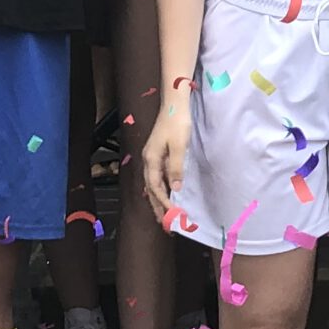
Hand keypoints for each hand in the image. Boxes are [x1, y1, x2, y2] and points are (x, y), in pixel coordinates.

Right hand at [140, 92, 192, 212]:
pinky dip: (162, 188)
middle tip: (165, 224)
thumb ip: (176, 167)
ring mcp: (152, 156)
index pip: (156, 188)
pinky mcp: (158, 152)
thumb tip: (175, 188)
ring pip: (154, 183)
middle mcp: (148, 160)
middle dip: (157, 207)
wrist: (174, 103)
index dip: (163, 203)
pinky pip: (158, 176)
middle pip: (151, 189)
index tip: (172, 216)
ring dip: (159, 199)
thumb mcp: (180, 146)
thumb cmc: (177, 122)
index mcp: (151, 160)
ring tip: (165, 214)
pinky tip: (168, 192)